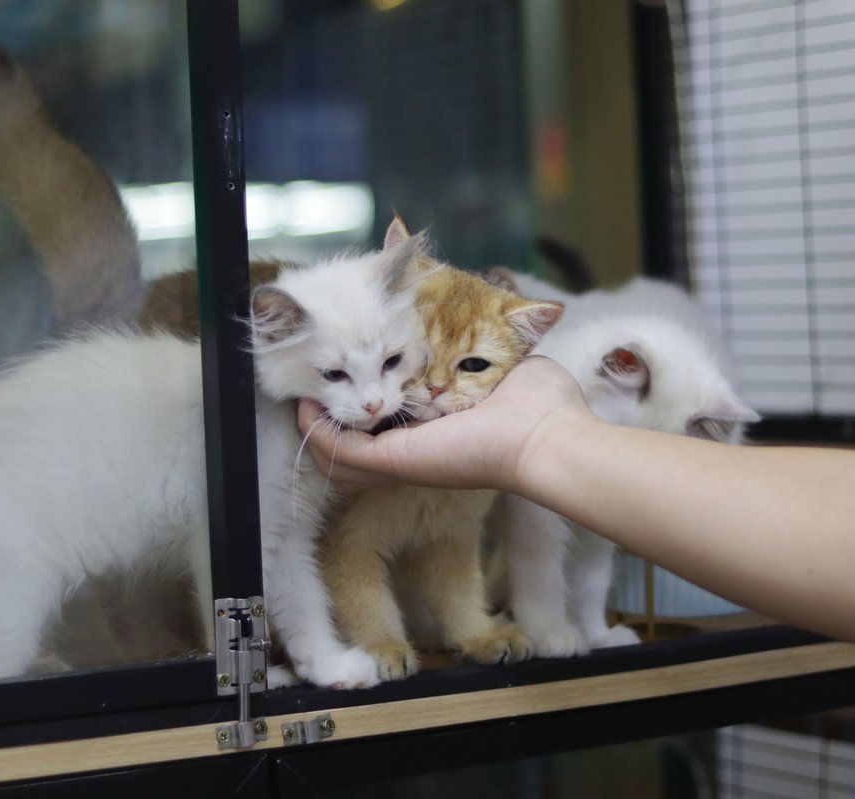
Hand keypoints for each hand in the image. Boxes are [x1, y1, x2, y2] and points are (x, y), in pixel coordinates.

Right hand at [298, 356, 591, 491]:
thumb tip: (509, 310)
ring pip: (341, 460)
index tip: (348, 369)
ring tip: (307, 397)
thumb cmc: (540, 404)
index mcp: (438, 429)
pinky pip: (341, 455)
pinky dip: (318, 433)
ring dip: (318, 429)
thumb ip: (490, 338)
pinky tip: (307, 406)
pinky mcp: (396, 459)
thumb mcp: (504, 358)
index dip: (363, 403)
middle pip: (356, 453)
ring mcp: (404, 458)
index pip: (387, 426)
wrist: (547, 433)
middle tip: (317, 387)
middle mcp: (417, 448)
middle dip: (330, 421)